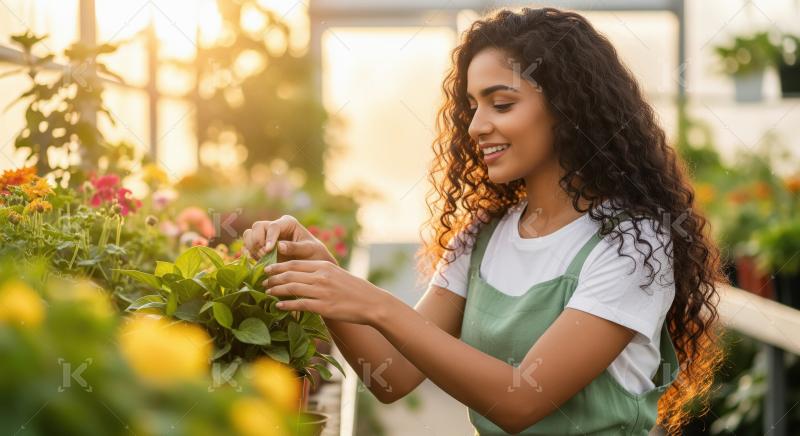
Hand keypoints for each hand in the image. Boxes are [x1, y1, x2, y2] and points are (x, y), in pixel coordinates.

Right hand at [242, 215, 336, 264]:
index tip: (268, 250)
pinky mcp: (261, 247)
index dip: (269, 237)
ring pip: (249, 234)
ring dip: (252, 247)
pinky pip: (248, 247)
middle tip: (264, 255)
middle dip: (257, 241)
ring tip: (262, 259)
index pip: (273, 226)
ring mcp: (266, 236)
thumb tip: (279, 246)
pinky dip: (250, 254)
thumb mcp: (309, 250)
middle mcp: (275, 227)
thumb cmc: (314, 254)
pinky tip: (258, 262)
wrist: (312, 264)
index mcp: (288, 223)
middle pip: (257, 227)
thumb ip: (295, 247)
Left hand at [263, 259, 393, 325]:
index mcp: (323, 266)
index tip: (266, 269)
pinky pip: (300, 304)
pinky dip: (286, 304)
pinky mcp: (323, 306)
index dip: (277, 266)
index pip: (294, 263)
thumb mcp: (337, 274)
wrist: (372, 302)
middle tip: (262, 281)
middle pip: (289, 274)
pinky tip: (278, 305)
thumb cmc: (355, 289)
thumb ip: (321, 272)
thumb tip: (303, 274)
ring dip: (276, 290)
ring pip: (291, 288)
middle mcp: (321, 276)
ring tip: (266, 292)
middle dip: (273, 278)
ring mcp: (322, 292)